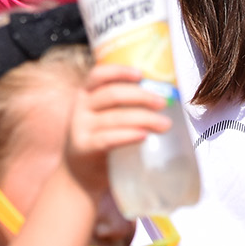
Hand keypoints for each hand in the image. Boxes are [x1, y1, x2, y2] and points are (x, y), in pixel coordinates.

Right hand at [63, 65, 169, 194]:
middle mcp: (80, 108)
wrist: (79, 174)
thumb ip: (123, 106)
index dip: (119, 71)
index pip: (98, 75)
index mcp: (86, 95)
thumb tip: (165, 95)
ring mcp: (80, 128)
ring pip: (114, 117)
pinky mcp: (84, 148)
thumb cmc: (101, 140)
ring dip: (143, 118)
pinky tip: (144, 136)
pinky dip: (128, 136)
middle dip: (141, 97)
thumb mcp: (105, 118)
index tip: (141, 74)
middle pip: (112, 95)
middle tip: (163, 103)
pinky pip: (108, 139)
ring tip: (165, 124)